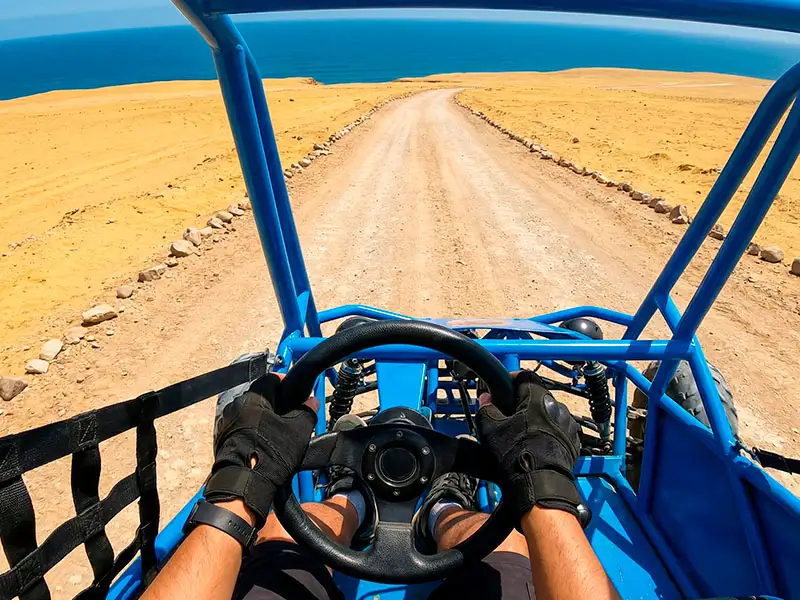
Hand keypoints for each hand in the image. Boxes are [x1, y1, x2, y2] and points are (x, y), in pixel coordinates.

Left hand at [204, 373, 318, 527]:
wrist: (245, 486)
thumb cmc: (270, 455)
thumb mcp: (298, 431)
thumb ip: (307, 412)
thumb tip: (312, 402)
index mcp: (252, 399)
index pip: (270, 379)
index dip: (285, 383)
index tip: (295, 393)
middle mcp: (235, 407)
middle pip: (259, 397)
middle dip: (275, 403)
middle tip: (290, 415)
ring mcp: (226, 424)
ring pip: (249, 413)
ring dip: (263, 418)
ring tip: (278, 432)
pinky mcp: (223, 440)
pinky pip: (241, 428)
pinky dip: (253, 431)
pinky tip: (265, 444)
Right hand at [476, 371, 582, 521]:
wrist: (540, 484)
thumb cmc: (515, 453)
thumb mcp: (490, 429)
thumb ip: (486, 408)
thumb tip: (486, 399)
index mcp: (537, 398)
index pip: (525, 376)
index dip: (512, 379)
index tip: (503, 388)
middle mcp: (557, 407)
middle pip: (538, 396)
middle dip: (523, 402)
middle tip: (509, 415)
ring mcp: (568, 425)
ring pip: (549, 413)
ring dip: (538, 418)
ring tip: (523, 433)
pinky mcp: (574, 442)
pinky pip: (559, 430)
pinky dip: (549, 433)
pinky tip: (536, 445)